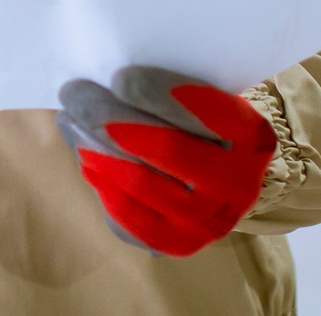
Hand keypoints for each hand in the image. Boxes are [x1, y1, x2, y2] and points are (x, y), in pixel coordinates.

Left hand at [56, 66, 276, 257]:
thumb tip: (104, 80)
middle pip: (165, 147)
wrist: (220, 184)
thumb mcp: (204, 100)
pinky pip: (128, 216)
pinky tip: (86, 158)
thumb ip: (168, 90)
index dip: (160, 94)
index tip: (118, 77)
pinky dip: (102, 184)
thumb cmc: (200, 126)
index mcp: (250, 136)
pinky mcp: (178, 244)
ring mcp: (208, 220)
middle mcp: (237, 183)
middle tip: (74, 93)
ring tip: (70, 121)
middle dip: (111, 116)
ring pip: (139, 182)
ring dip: (94, 147)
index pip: (206, 111)